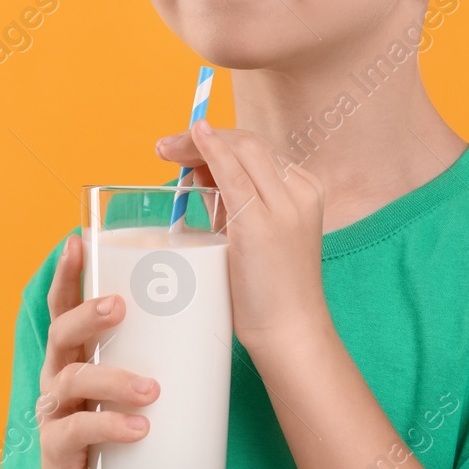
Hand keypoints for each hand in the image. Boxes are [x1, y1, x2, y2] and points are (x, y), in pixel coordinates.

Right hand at [35, 232, 158, 468]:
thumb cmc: (122, 432)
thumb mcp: (133, 385)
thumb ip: (159, 352)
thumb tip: (217, 306)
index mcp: (76, 352)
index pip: (64, 304)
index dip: (67, 272)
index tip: (78, 240)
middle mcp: (58, 375)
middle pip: (61, 332)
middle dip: (88, 315)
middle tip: (121, 307)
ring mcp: (54, 413)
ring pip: (72, 381)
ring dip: (112, 380)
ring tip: (151, 389)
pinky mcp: (58, 451)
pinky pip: (77, 432)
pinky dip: (108, 427)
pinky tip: (138, 428)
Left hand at [157, 119, 329, 353]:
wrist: (290, 332)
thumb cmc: (267, 288)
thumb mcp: (251, 231)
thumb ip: (229, 198)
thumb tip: (196, 166)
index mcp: (304, 190)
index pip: (255, 149)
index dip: (217, 139)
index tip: (184, 143)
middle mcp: (300, 191)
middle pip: (248, 143)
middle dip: (202, 137)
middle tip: (165, 147)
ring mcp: (284, 207)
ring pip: (241, 150)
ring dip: (197, 142)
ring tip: (165, 149)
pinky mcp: (261, 225)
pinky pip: (234, 174)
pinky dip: (212, 150)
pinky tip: (195, 136)